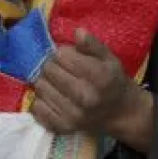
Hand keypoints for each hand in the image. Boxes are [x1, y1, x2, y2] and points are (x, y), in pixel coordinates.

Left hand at [31, 29, 152, 149]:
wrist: (121, 112)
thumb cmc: (112, 81)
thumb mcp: (108, 59)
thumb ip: (92, 44)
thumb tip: (77, 31)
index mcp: (99, 77)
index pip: (62, 56)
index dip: (62, 53)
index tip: (68, 57)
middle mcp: (85, 97)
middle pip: (48, 70)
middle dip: (52, 65)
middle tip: (60, 69)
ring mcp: (73, 115)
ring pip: (40, 87)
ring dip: (45, 82)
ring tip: (57, 83)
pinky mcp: (63, 127)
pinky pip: (37, 108)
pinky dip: (40, 100)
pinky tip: (52, 97)